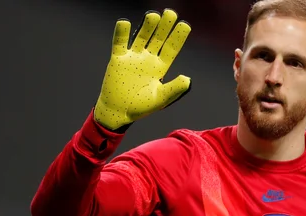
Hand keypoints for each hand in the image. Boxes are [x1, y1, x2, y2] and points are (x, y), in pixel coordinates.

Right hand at [94, 9, 191, 130]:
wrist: (118, 112)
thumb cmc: (141, 107)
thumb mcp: (160, 99)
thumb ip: (174, 89)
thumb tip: (188, 79)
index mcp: (160, 68)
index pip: (171, 49)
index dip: (178, 37)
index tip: (185, 25)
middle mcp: (148, 59)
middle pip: (158, 39)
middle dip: (164, 27)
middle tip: (171, 13)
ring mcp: (133, 58)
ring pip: (141, 37)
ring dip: (147, 27)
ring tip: (153, 16)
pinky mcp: (118, 59)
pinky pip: (119, 43)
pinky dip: (121, 33)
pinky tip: (125, 23)